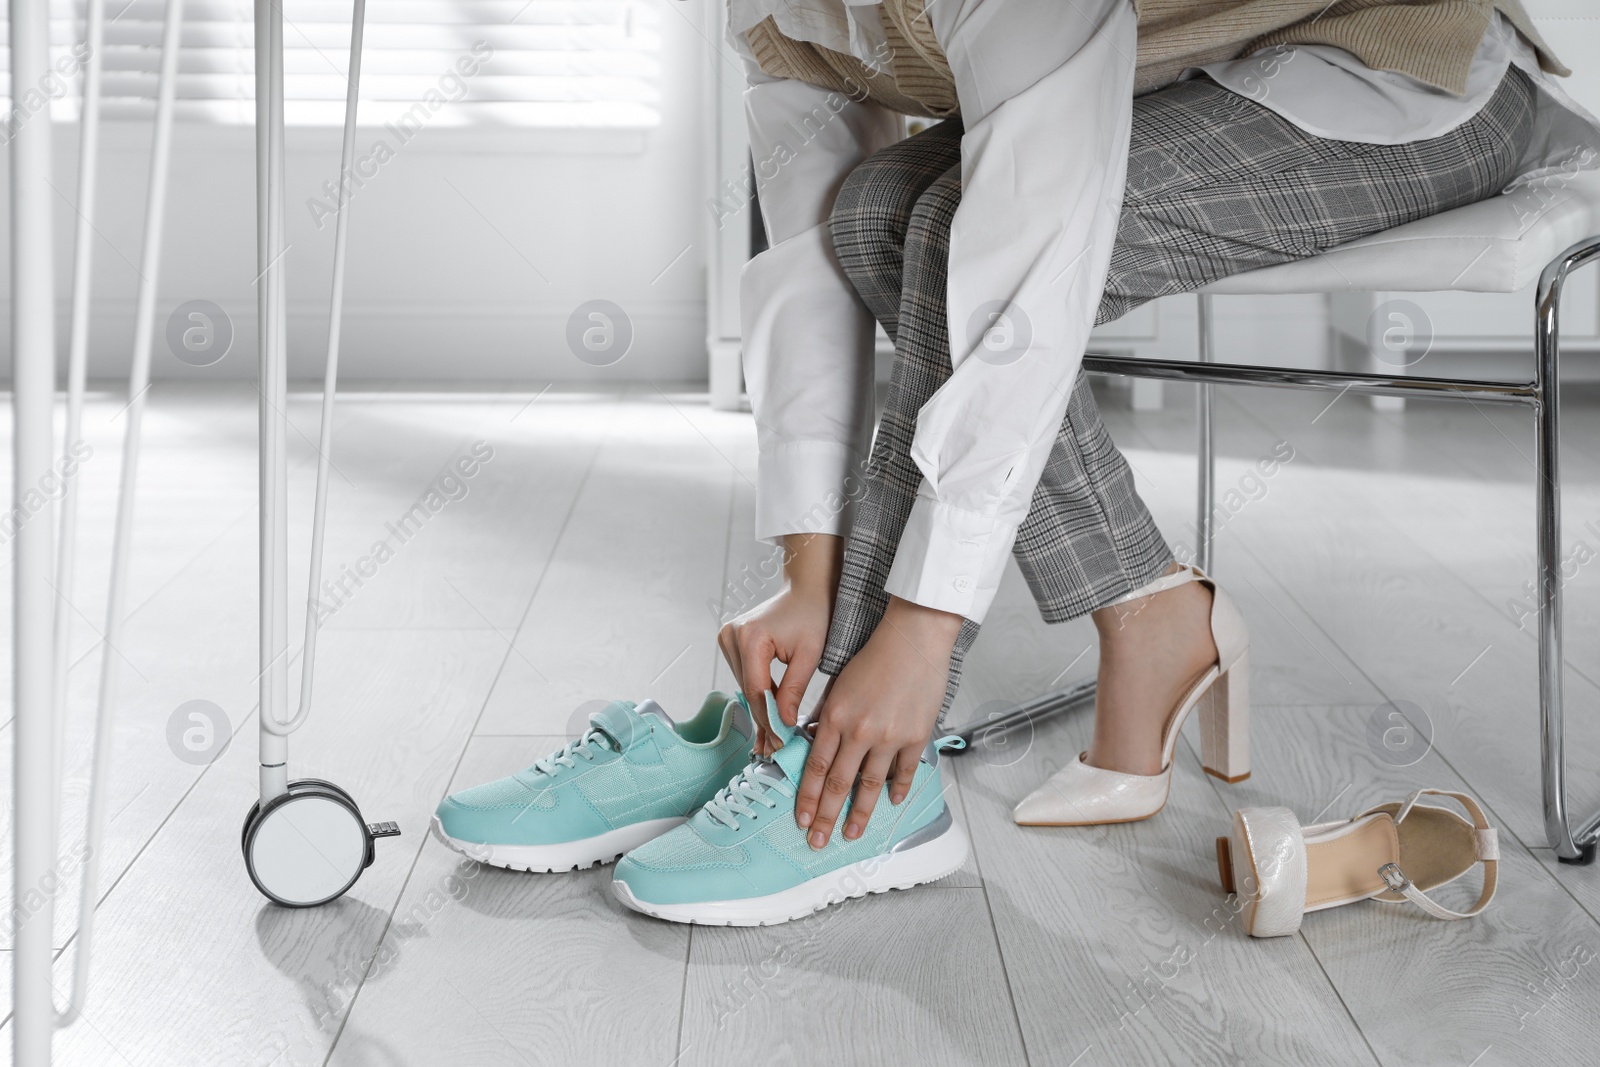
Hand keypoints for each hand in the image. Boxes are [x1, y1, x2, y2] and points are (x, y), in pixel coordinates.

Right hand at [717, 534, 841, 756]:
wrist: (807, 588)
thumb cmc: (815, 614)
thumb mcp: (811, 654)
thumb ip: (794, 689)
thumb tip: (782, 723)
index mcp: (751, 638)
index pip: (758, 690)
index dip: (770, 719)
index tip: (781, 743)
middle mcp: (732, 636)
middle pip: (749, 690)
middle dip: (765, 719)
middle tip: (776, 750)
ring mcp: (727, 637)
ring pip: (746, 686)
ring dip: (761, 710)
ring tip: (772, 740)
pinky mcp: (730, 640)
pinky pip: (746, 676)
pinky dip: (759, 695)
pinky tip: (768, 718)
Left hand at [797, 596, 961, 847]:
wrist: (913, 640)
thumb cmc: (873, 657)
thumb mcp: (838, 686)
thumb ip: (824, 716)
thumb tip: (811, 742)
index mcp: (836, 718)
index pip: (815, 767)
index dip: (807, 798)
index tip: (801, 820)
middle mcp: (860, 732)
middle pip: (839, 784)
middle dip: (826, 817)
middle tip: (818, 842)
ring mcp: (889, 737)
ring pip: (871, 786)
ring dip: (860, 814)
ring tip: (852, 833)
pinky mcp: (915, 736)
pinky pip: (903, 772)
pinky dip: (897, 790)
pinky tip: (890, 804)